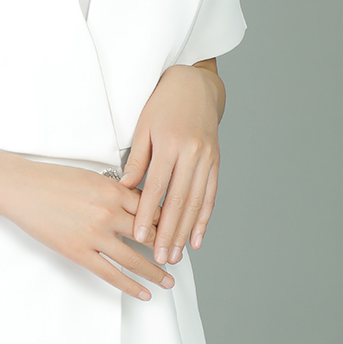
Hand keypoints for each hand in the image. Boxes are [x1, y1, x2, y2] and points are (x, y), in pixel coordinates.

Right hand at [0, 155, 174, 299]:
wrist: (22, 188)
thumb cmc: (52, 179)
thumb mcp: (90, 177)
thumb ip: (114, 190)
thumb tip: (134, 203)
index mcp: (112, 189)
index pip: (151, 208)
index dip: (168, 221)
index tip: (178, 230)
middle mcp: (108, 212)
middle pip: (149, 233)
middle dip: (168, 247)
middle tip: (179, 257)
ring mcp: (94, 234)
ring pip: (135, 258)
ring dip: (156, 271)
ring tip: (169, 280)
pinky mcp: (79, 252)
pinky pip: (111, 273)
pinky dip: (131, 285)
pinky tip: (144, 292)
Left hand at [119, 62, 223, 265]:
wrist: (195, 86)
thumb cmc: (163, 104)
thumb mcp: (144, 125)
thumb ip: (137, 158)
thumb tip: (126, 188)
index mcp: (171, 143)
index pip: (157, 186)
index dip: (148, 214)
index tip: (140, 236)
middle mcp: (192, 153)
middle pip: (179, 200)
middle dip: (169, 232)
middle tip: (159, 258)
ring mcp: (207, 159)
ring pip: (196, 203)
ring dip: (185, 232)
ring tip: (175, 255)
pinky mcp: (216, 163)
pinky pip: (210, 195)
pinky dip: (204, 219)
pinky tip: (196, 238)